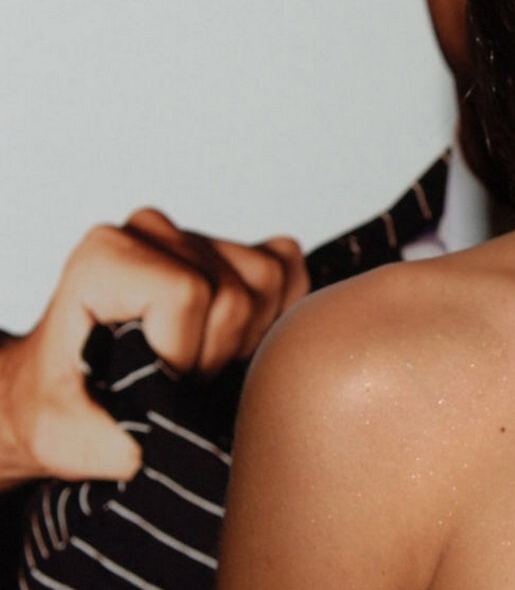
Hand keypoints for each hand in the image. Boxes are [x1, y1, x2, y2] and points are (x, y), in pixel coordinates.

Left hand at [0, 210, 306, 487]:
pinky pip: (288, 268)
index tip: (150, 384)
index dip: (183, 354)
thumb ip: (104, 444)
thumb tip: (157, 449)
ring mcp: (198, 235)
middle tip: (174, 381)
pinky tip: (229, 342)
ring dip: (244, 340)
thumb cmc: (64, 402)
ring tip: (197, 364)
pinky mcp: (236, 246)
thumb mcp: (59, 435)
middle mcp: (153, 231)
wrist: (71, 389)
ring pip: (268, 281)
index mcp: (105, 256)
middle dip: (214, 355)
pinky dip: (272, 316)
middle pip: (236, 292)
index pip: (189, 292)